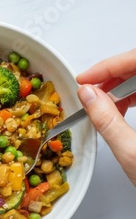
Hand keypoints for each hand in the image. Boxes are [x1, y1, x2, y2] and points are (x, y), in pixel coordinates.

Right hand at [76, 48, 135, 185]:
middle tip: (90, 90)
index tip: (87, 79)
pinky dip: (132, 96)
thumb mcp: (132, 153)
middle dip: (113, 75)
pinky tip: (118, 108)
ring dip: (121, 86)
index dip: (110, 66)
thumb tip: (89, 95)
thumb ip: (107, 120)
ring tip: (102, 103)